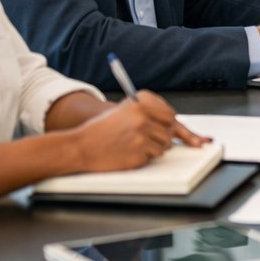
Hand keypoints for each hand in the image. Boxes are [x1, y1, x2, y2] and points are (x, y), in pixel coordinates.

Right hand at [70, 91, 194, 171]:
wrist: (81, 146)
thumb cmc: (102, 130)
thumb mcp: (124, 111)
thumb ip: (149, 113)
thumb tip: (175, 125)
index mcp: (139, 104)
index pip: (170, 114)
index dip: (172, 123)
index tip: (178, 130)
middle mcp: (143, 117)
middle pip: (172, 129)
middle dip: (168, 136)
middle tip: (161, 140)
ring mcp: (142, 135)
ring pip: (165, 145)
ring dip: (156, 148)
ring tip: (136, 145)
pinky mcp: (139, 152)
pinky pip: (154, 156)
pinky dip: (147, 157)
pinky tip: (131, 153)